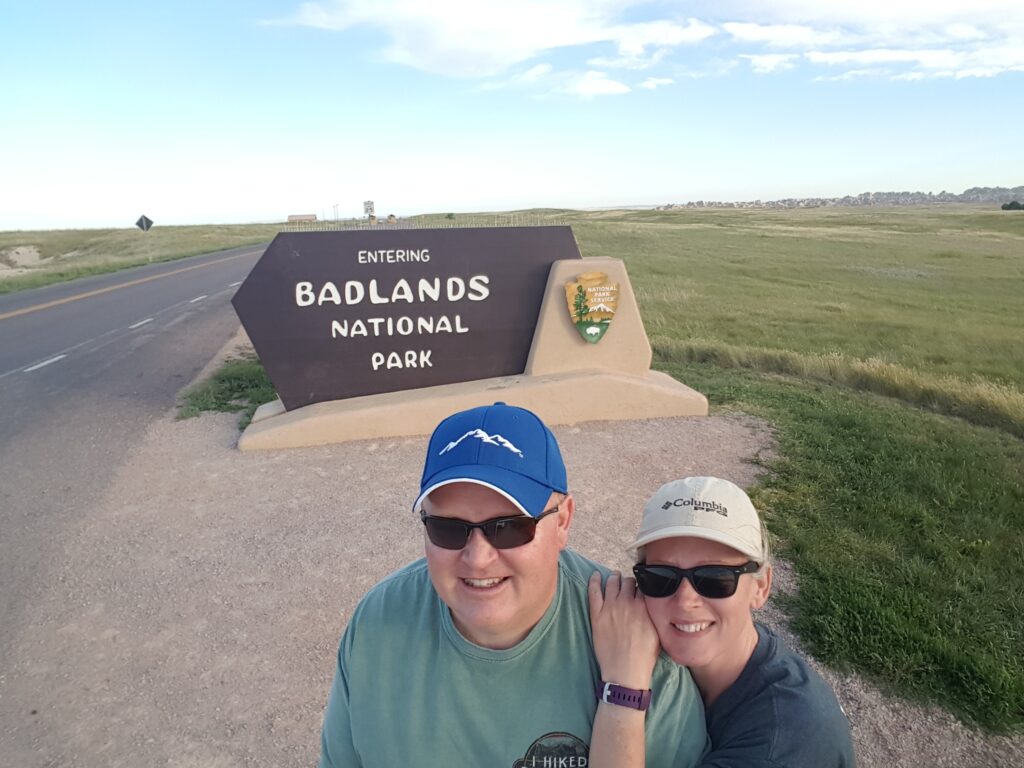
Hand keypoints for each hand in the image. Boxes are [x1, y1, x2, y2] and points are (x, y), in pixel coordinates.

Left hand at [588, 571, 659, 689]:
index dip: (643, 587)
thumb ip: (655, 614)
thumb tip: (654, 604)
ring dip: (614, 578)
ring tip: (614, 578)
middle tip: (628, 586)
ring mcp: (610, 607)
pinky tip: (595, 576)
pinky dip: (594, 581)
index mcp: (644, 607)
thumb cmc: (644, 656)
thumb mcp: (658, 632)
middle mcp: (627, 603)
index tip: (641, 589)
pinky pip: (594, 592)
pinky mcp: (597, 614)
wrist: (625, 671)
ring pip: (612, 583)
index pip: (644, 586)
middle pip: (628, 582)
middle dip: (629, 582)